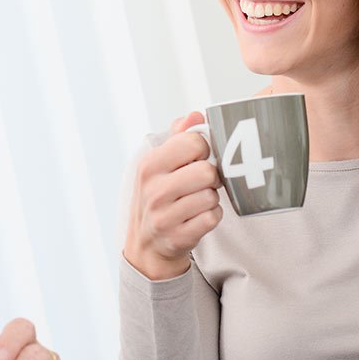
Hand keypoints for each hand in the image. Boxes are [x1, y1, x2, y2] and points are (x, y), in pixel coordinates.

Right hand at [122, 112, 222, 280]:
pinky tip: (198, 217)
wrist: (146, 244)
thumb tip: (196, 115)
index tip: (196, 159)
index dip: (203, 150)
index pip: (193, 142)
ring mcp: (165, 216)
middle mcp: (154, 190)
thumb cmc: (158, 197)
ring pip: (211, 196)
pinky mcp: (178, 237)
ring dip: (211, 199)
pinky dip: (211, 217)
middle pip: (207, 171)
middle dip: (211, 177)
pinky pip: (212, 218)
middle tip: (202, 183)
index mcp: (149, 165)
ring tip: (197, 201)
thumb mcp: (159, 165)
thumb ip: (178, 136)